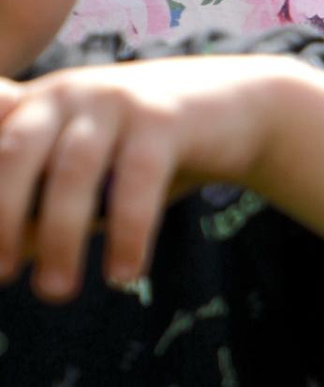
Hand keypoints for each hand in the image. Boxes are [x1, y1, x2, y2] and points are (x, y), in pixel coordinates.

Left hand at [0, 57, 278, 300]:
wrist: (236, 110)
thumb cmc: (144, 155)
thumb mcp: (86, 178)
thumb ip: (41, 207)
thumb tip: (10, 255)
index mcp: (36, 105)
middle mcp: (66, 93)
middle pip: (15, 153)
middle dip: (2, 217)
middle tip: (2, 275)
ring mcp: (115, 100)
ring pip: (73, 171)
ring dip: (60, 237)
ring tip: (56, 293)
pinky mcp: (164, 117)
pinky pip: (138, 179)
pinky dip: (127, 233)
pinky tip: (123, 276)